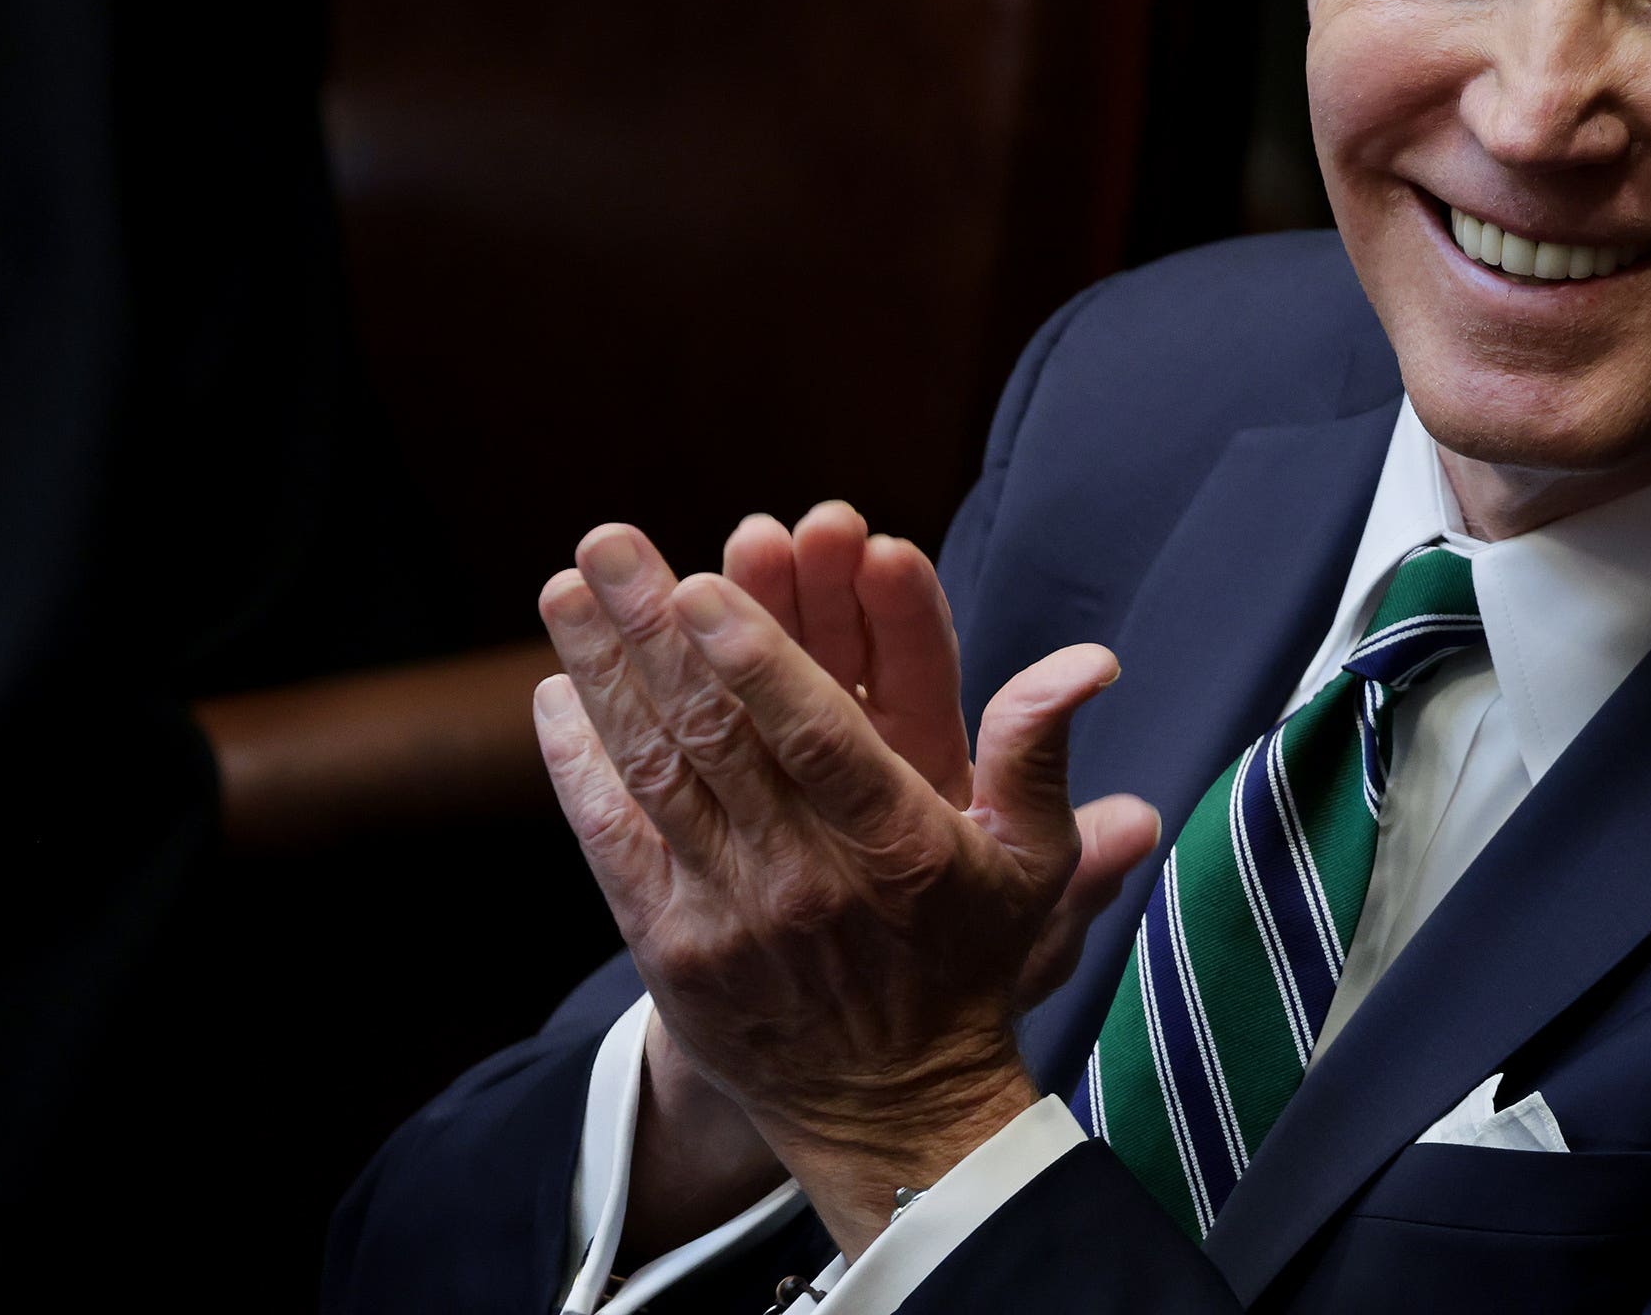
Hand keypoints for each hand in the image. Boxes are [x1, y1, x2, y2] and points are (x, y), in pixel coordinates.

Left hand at [533, 506, 1158, 1257]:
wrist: (892, 1108)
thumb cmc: (967, 960)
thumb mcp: (1032, 862)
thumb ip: (1041, 750)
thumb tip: (1093, 660)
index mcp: (897, 844)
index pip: (818, 737)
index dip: (756, 659)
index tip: (701, 584)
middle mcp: (806, 878)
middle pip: (718, 736)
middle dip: (655, 631)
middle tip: (612, 542)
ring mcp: (730, 914)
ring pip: (655, 774)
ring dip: (603, 674)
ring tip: (568, 589)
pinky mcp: (671, 947)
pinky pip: (612, 841)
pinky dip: (578, 764)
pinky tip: (557, 692)